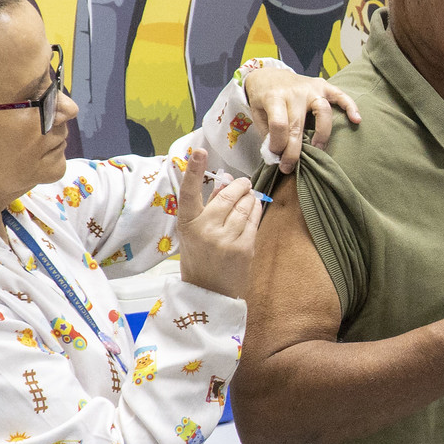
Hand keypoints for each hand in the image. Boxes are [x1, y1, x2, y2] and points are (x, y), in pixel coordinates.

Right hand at [175, 149, 260, 296]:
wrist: (209, 292)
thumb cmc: (199, 257)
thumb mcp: (195, 230)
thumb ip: (208, 203)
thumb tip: (225, 178)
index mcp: (187, 223)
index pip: (189, 192)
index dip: (194, 170)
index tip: (199, 151)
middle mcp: (205, 229)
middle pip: (228, 195)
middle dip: (239, 185)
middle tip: (243, 182)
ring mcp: (225, 239)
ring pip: (244, 206)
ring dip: (249, 196)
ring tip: (248, 195)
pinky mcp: (243, 248)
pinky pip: (254, 220)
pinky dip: (256, 209)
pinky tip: (254, 207)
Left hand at [241, 58, 360, 174]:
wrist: (268, 75)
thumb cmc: (263, 98)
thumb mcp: (258, 113)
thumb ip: (268, 133)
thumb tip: (279, 155)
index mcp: (274, 97)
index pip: (279, 125)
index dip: (278, 145)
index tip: (276, 156)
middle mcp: (294, 92)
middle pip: (298, 125)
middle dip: (294, 151)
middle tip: (290, 167)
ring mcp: (310, 88)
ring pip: (322, 111)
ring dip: (321, 134)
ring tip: (317, 150)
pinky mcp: (323, 86)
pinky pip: (340, 95)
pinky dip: (350, 107)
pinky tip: (356, 120)